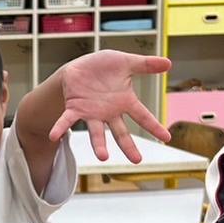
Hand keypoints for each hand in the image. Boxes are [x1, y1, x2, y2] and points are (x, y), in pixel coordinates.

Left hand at [48, 50, 173, 161]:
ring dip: (99, 145)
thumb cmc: (104, 66)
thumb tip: (169, 63)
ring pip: (97, 132)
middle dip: (128, 146)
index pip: (143, 117)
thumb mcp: (126, 62)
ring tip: (103, 157)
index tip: (167, 139)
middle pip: (121, 132)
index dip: (154, 127)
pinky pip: (67, 121)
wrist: (80, 67)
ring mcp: (92, 113)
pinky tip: (54, 136)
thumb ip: (146, 65)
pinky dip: (60, 128)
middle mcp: (110, 112)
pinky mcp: (75, 109)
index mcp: (125, 102)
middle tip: (136, 160)